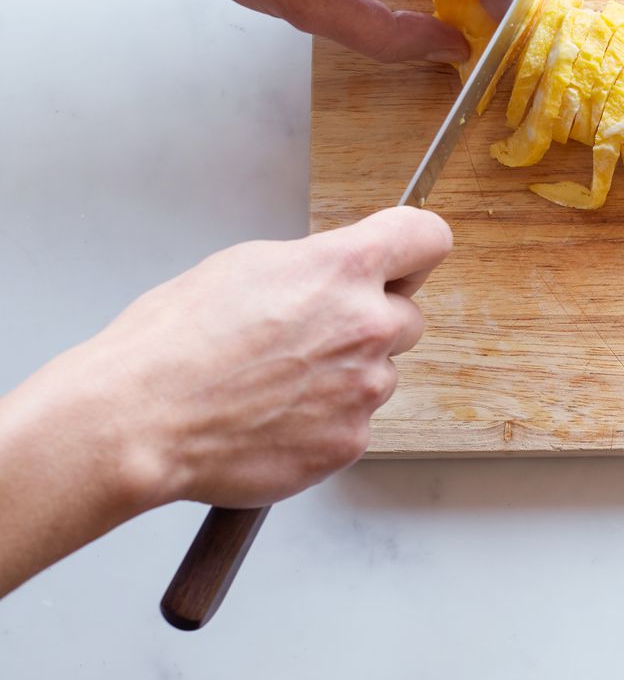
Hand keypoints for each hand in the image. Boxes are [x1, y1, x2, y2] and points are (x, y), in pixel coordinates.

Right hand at [44, 206, 452, 508]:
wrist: (141, 418)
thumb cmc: (175, 341)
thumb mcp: (247, 266)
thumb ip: (315, 267)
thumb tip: (338, 275)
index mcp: (343, 269)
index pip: (427, 238)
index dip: (414, 248)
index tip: (405, 258)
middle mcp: (367, 325)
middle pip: (407, 316)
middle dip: (372, 322)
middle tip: (313, 337)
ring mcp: (364, 388)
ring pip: (380, 374)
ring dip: (346, 376)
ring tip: (276, 383)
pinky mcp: (350, 440)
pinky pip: (355, 422)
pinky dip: (325, 421)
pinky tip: (274, 417)